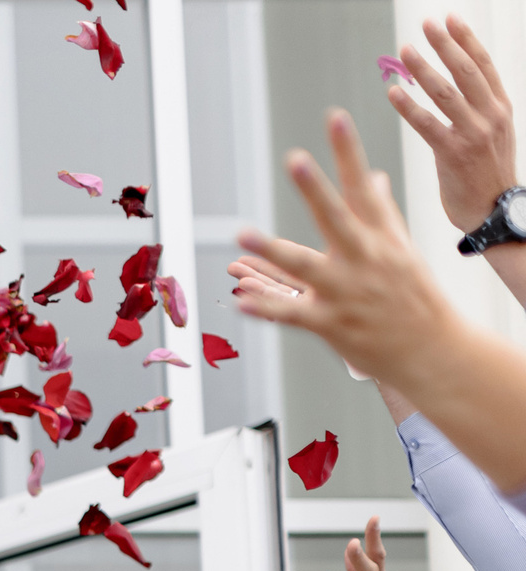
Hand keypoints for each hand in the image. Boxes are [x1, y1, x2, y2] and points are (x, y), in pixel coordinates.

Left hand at [237, 112, 462, 380]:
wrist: (433, 348)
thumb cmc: (412, 294)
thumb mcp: (401, 248)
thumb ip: (380, 211)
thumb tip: (373, 176)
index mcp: (380, 236)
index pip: (362, 186)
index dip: (348, 152)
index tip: (335, 118)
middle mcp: (364, 258)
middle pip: (337, 217)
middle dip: (316, 189)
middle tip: (295, 158)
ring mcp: (346, 291)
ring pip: (305, 266)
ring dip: (273, 250)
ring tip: (242, 234)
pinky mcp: (331, 323)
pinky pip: (292, 313)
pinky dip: (267, 307)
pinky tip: (241, 299)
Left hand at [389, 17, 516, 230]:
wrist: (495, 212)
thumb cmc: (487, 173)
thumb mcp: (493, 133)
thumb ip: (479, 108)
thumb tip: (459, 83)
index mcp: (500, 107)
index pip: (483, 64)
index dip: (466, 39)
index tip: (450, 18)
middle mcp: (490, 115)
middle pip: (466, 71)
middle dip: (445, 44)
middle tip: (425, 25)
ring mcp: (474, 134)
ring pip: (447, 93)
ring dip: (425, 69)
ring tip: (405, 51)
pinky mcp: (454, 155)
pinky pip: (429, 125)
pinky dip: (410, 107)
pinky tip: (394, 92)